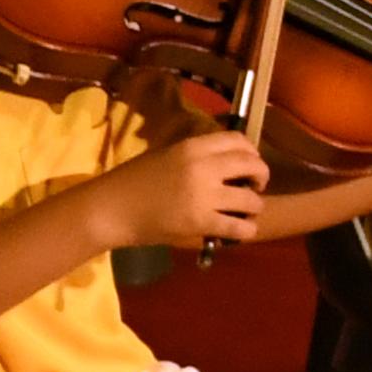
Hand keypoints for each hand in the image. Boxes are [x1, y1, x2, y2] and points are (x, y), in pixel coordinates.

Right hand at [96, 130, 266, 247]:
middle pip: (252, 165)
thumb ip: (197, 156)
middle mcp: (204, 167)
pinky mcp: (200, 223)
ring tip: (247, 212)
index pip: (238, 140)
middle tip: (255, 187)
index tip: (249, 164)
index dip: (251, 152)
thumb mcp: (168, 155)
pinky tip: (240, 231)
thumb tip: (227, 162)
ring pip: (252, 200)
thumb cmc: (133, 181)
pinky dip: (246, 230)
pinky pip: (239, 227)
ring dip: (255, 206)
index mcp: (193, 146)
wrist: (110, 209)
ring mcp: (204, 196)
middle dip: (261, 176)